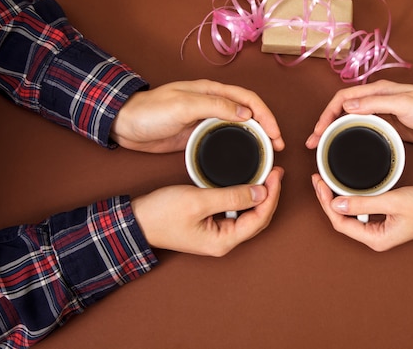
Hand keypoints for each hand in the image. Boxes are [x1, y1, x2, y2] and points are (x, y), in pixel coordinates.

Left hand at [111, 79, 284, 152]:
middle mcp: (213, 103)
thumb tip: (247, 114)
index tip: (275, 134)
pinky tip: (243, 156)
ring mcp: (207, 119)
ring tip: (266, 153)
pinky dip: (239, 146)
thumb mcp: (183, 105)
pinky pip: (226, 138)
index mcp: (212, 91)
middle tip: (277, 147)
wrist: (125, 124)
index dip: (266, 115)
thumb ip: (215, 106)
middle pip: (249, 112)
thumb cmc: (150, 111)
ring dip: (256, 137)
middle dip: (267, 127)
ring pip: (240, 126)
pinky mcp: (199, 135)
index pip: (249, 99)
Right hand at [132, 167, 283, 256]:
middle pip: (258, 219)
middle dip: (270, 195)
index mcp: (223, 241)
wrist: (136, 220)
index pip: (260, 219)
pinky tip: (247, 184)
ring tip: (267, 176)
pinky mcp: (212, 225)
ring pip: (249, 216)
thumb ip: (232, 197)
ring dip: (259, 196)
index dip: (272, 195)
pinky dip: (245, 198)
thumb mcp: (199, 200)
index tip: (276, 174)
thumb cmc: (161, 214)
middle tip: (275, 172)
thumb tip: (261, 193)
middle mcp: (224, 241)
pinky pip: (236, 212)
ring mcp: (218, 234)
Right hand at [305, 79, 412, 147]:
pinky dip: (349, 137)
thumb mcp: (404, 104)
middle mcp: (377, 100)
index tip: (318, 130)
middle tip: (313, 142)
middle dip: (325, 125)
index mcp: (378, 91)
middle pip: (342, 110)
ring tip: (322, 147)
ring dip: (334, 132)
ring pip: (350, 121)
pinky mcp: (388, 128)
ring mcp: (382, 115)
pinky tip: (344, 146)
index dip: (327, 113)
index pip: (343, 98)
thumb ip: (375, 103)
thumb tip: (347, 105)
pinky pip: (362, 131)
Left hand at [311, 174, 412, 251]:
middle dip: (328, 199)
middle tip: (318, 179)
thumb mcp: (393, 200)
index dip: (326, 203)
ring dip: (338, 197)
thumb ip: (363, 202)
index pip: (340, 222)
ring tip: (326, 181)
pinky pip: (361, 209)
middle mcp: (376, 237)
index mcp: (376, 239)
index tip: (319, 183)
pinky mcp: (385, 218)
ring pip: (350, 214)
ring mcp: (380, 228)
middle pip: (341, 219)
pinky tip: (346, 186)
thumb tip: (336, 202)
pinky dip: (352, 197)